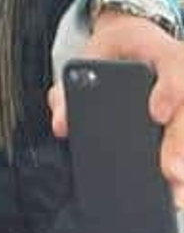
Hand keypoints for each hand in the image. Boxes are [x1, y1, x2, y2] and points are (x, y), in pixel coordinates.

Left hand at [47, 10, 183, 206]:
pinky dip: (183, 158)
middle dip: (179, 141)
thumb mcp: (89, 58)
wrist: (136, 42)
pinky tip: (177, 186)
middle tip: (170, 171)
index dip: (168, 92)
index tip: (156, 114)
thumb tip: (62, 126)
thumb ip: (69, 89)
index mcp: (164, 55)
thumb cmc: (114, 52)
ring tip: (176, 189)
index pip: (175, 69)